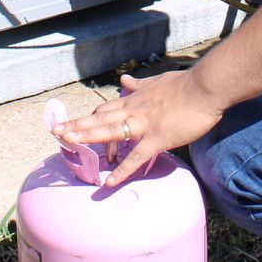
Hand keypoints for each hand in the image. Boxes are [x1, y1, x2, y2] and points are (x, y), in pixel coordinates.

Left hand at [53, 69, 223, 187]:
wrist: (205, 88)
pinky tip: (109, 181)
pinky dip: (122, 170)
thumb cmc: (185, 85)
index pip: (105, 109)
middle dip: (76, 125)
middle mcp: (134, 110)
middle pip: (99, 117)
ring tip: (67, 143)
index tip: (73, 124)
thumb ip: (138, 84)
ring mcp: (144, 124)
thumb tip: (124, 80)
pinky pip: (136, 157)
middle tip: (55, 131)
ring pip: (110, 131)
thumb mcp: (157, 81)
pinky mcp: (158, 139)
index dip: (88, 118)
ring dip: (87, 136)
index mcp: (134, 99)